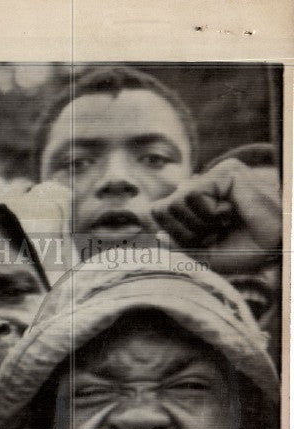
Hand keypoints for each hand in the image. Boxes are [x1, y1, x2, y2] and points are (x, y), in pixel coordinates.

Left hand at [151, 160, 280, 274]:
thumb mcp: (200, 254)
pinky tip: (229, 212)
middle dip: (185, 230)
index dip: (173, 232)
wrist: (275, 247)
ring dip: (199, 223)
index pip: (157, 212)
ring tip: (224, 222)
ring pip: (175, 202)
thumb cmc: (242, 251)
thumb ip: (174, 243)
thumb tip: (155, 226)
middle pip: (161, 209)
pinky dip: (209, 213)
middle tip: (215, 232)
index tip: (202, 240)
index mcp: (192, 205)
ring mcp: (213, 176)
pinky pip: (193, 195)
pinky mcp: (225, 171)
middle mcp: (200, 187)